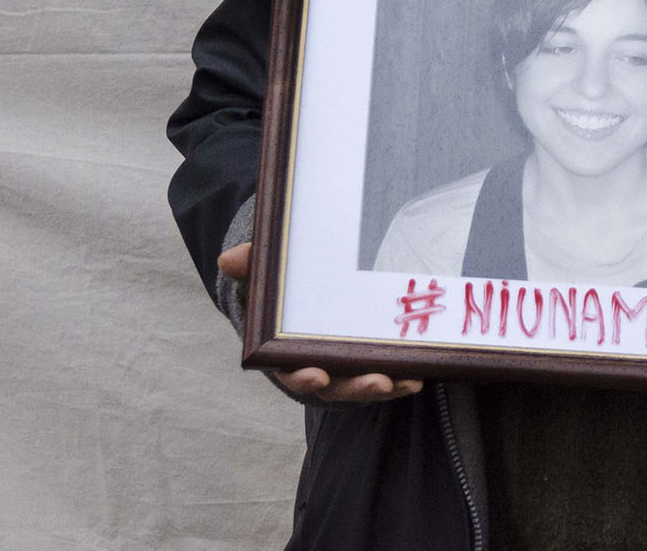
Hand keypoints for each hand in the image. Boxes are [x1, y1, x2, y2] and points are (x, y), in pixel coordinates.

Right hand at [216, 244, 423, 403]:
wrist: (310, 295)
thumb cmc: (284, 294)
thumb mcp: (269, 279)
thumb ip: (253, 268)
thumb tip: (227, 259)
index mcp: (287, 355)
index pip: (291, 373)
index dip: (302, 377)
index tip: (315, 375)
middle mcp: (319, 369)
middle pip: (336, 386)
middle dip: (356, 387)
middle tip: (376, 381)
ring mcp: (346, 371)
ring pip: (363, 386)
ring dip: (383, 386)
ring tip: (401, 380)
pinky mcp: (372, 366)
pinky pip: (387, 377)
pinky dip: (400, 379)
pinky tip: (418, 375)